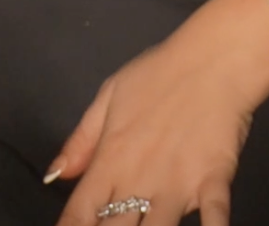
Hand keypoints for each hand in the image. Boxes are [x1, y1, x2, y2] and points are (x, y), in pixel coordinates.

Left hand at [51, 15, 256, 225]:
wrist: (213, 59)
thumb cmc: (160, 73)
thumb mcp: (110, 95)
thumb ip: (82, 140)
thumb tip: (54, 175)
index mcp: (111, 160)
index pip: (80, 214)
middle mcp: (138, 181)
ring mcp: (176, 185)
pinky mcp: (212, 182)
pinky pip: (213, 218)